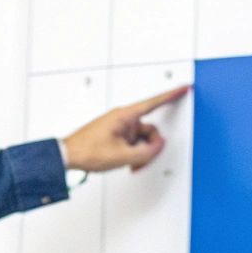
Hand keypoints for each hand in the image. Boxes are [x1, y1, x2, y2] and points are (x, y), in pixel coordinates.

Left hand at [61, 86, 190, 172]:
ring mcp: (119, 127)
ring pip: (141, 139)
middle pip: (149, 130)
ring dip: (140, 153)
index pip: (154, 102)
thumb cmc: (87, 151)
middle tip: (142, 161)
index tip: (184, 88)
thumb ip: (146, 152)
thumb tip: (158, 146)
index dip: (171, 96)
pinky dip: (132, 153)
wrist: (67, 156)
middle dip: (150, 147)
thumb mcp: (122, 156)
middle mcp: (123, 118)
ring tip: (130, 165)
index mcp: (125, 116)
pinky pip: (132, 142)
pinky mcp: (115, 134)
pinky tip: (126, 162)